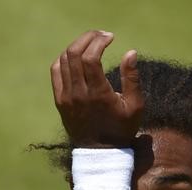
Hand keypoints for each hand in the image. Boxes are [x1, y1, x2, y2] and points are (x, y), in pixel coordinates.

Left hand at [51, 31, 142, 147]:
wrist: (100, 152)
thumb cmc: (122, 129)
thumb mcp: (135, 106)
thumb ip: (132, 78)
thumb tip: (131, 52)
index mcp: (98, 94)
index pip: (91, 57)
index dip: (99, 41)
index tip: (111, 37)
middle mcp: (78, 93)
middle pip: (75, 53)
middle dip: (88, 38)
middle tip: (102, 36)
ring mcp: (66, 96)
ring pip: (64, 59)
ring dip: (77, 46)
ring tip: (91, 44)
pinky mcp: (59, 100)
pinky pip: (56, 70)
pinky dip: (65, 58)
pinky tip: (77, 57)